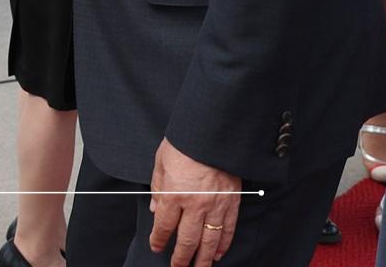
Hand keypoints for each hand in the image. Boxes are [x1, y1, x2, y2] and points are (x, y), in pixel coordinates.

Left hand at [147, 138, 241, 266]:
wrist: (213, 132)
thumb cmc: (184, 144)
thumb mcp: (160, 163)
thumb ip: (157, 188)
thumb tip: (154, 208)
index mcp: (173, 194)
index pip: (163, 226)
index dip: (159, 240)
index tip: (156, 247)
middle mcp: (194, 205)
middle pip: (187, 240)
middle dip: (181, 257)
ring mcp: (215, 206)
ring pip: (209, 241)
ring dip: (203, 259)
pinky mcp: (231, 202)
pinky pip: (228, 229)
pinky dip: (223, 244)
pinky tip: (218, 254)